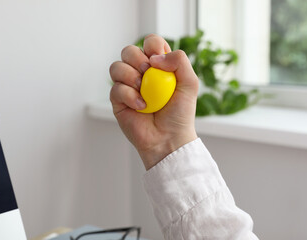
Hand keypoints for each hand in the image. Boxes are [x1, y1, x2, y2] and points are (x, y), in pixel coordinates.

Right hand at [109, 34, 198, 169]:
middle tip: (147, 75)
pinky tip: (141, 106)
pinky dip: (129, 96)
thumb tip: (154, 58)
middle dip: (137, 59)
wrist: (168, 138)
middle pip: (128, 51)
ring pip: (116, 67)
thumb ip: (180, 60)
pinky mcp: (118, 100)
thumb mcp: (190, 83)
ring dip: (129, 76)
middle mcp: (141, 74)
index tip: (157, 60)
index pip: (150, 43)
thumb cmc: (180, 113)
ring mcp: (128, 86)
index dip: (152, 46)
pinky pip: (116, 88)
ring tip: (143, 91)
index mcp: (158, 66)